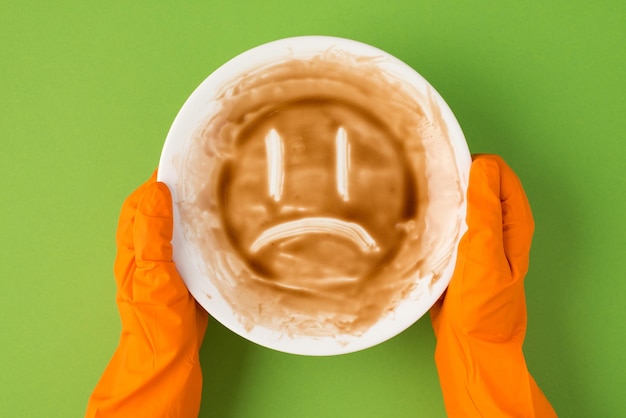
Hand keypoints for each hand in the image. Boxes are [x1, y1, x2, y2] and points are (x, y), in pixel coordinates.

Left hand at [86, 172, 208, 417]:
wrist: (169, 358)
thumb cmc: (157, 319)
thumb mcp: (154, 272)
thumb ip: (154, 232)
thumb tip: (157, 190)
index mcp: (134, 247)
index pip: (140, 203)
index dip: (156, 180)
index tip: (179, 161)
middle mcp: (147, 253)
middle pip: (158, 212)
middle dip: (175, 190)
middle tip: (202, 174)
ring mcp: (166, 266)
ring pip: (176, 228)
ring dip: (190, 210)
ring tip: (215, 194)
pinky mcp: (184, 278)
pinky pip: (192, 246)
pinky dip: (202, 233)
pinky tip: (220, 231)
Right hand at [430, 155, 555, 416]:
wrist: (469, 344)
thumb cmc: (482, 307)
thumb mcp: (484, 258)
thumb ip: (484, 214)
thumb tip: (480, 168)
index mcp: (514, 222)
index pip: (496, 172)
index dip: (471, 166)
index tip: (444, 174)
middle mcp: (498, 224)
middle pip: (477, 182)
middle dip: (454, 176)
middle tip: (427, 184)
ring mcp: (477, 236)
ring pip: (460, 200)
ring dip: (442, 196)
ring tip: (418, 199)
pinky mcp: (458, 248)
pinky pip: (446, 219)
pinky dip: (434, 214)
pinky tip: (416, 220)